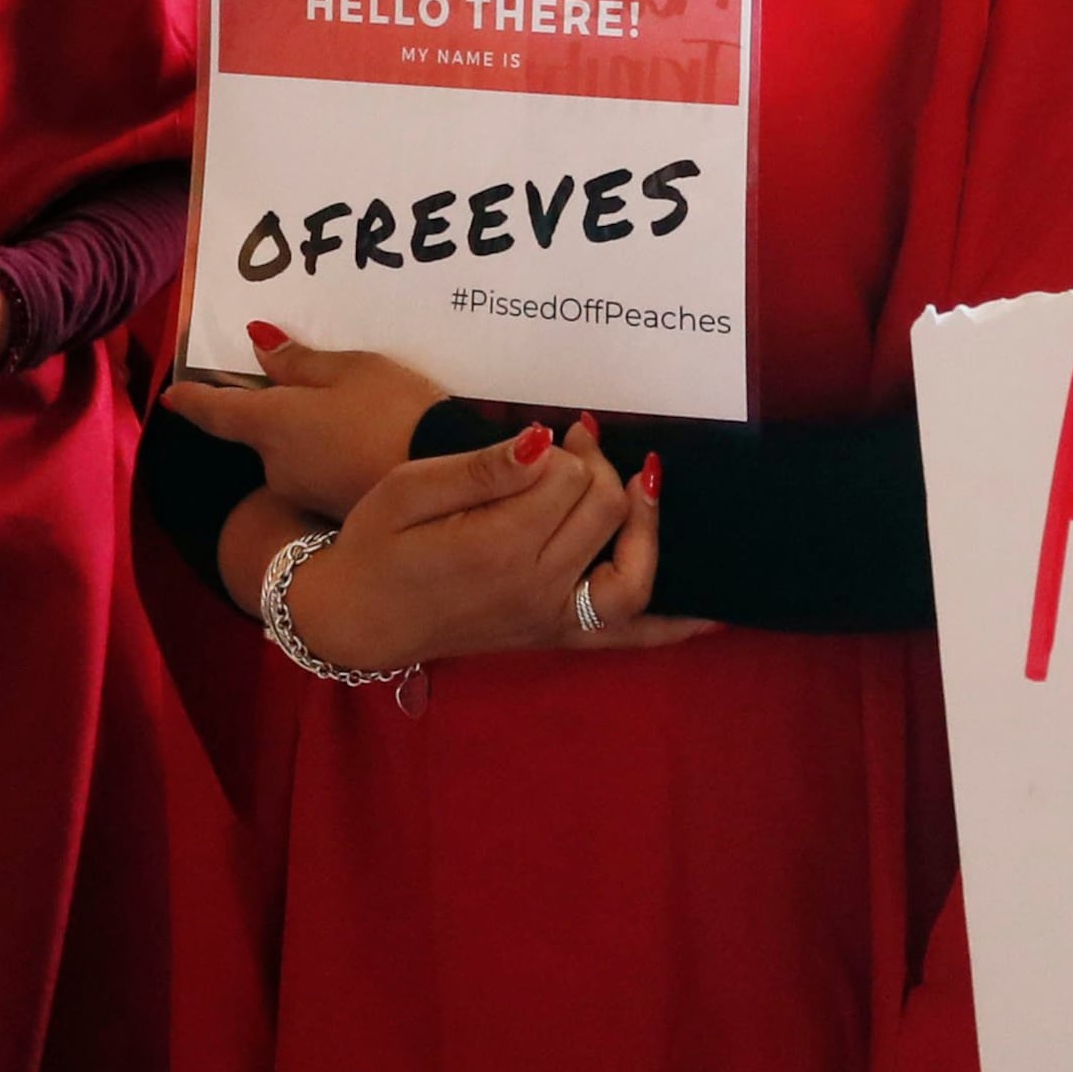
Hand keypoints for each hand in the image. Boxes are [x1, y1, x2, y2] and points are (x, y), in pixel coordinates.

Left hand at [163, 330, 448, 515]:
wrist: (443, 484)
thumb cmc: (395, 412)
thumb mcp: (352, 370)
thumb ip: (300, 361)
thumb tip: (257, 346)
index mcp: (272, 422)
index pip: (215, 410)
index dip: (191, 399)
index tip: (171, 394)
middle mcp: (275, 464)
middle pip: (263, 432)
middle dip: (281, 411)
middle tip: (320, 385)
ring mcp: (303, 492)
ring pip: (294, 453)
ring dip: (311, 433)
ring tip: (360, 411)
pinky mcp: (332, 510)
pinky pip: (321, 472)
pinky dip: (333, 454)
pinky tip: (369, 441)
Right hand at [260, 425, 699, 671]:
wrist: (358, 618)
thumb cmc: (377, 545)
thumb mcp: (408, 491)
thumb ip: (481, 468)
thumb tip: (542, 441)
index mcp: (496, 546)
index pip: (569, 480)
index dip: (565, 449)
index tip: (548, 435)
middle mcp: (535, 588)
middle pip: (607, 512)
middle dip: (599, 469)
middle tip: (576, 444)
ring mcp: (551, 618)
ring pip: (633, 569)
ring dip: (646, 523)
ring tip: (639, 484)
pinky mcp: (557, 636)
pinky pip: (630, 636)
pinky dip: (675, 627)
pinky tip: (714, 614)